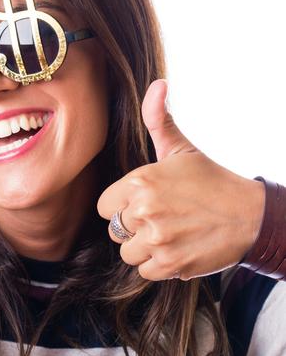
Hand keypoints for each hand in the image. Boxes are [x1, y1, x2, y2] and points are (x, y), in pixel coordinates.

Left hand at [97, 79, 264, 280]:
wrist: (251, 215)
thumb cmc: (210, 180)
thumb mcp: (180, 148)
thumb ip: (158, 119)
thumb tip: (157, 84)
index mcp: (139, 182)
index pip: (104, 207)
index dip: (120, 207)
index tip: (141, 204)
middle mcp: (144, 210)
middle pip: (115, 230)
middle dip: (133, 227)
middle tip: (160, 219)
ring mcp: (157, 239)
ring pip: (127, 252)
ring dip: (144, 247)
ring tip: (168, 234)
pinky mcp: (170, 264)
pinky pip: (144, 270)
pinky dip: (158, 264)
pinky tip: (176, 248)